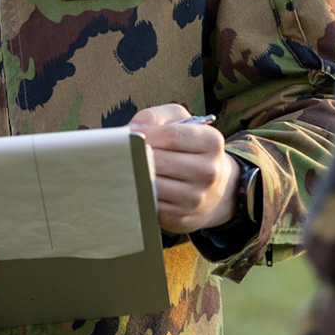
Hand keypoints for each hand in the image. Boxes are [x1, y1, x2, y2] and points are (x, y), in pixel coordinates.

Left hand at [129, 104, 239, 233]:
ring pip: (150, 183)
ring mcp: (194, 198)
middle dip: (135, 155)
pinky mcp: (179, 218)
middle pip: (158, 160)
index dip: (144, 134)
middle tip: (120, 152)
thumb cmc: (190, 151)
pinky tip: (135, 185)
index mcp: (211, 143)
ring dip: (133, 174)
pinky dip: (137, 193)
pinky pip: (148, 202)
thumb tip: (132, 129)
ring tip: (126, 167)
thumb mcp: (181, 124)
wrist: (214, 191)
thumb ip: (156, 117)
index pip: (171, 135)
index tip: (129, 135)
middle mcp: (208, 172)